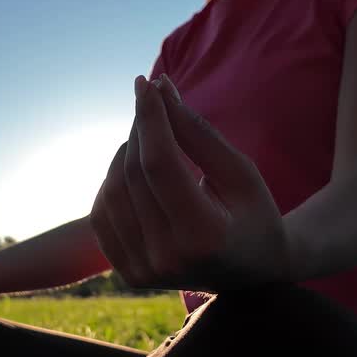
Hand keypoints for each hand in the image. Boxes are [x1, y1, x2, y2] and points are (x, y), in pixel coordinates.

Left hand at [89, 74, 291, 291]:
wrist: (254, 273)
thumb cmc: (254, 213)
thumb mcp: (239, 171)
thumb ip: (197, 132)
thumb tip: (159, 87)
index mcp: (204, 236)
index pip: (160, 164)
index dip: (150, 118)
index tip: (147, 82)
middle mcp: (168, 259)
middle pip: (134, 175)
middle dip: (140, 128)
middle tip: (152, 100)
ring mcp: (143, 272)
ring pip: (112, 191)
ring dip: (124, 153)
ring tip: (150, 137)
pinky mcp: (128, 274)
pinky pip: (102, 215)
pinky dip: (113, 182)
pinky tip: (135, 171)